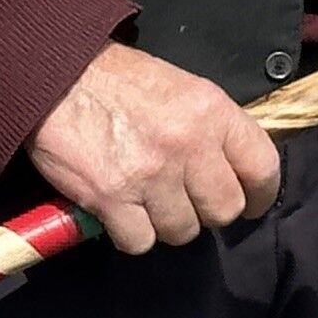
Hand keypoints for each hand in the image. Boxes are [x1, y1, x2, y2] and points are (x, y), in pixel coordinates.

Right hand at [29, 42, 281, 253]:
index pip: (263, 168)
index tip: (251, 202)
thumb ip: (212, 127)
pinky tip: (120, 211)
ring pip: (182, 231)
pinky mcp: (112, 198)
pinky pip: (140, 241)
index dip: (260, 194)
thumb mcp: (182, 89)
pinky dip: (130, 233)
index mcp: (212, 112)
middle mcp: (188, 144)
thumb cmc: (117, 81)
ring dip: (165, 223)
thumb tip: (235, 167)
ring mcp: (151, 174)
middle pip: (224, 210)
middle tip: (185, 199)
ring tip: (146, 200)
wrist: (54, 76)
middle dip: (206, 211)